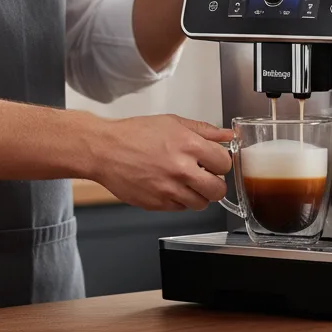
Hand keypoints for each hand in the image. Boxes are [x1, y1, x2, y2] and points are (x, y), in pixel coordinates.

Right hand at [90, 114, 233, 210]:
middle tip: (204, 175)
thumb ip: (204, 130)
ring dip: (197, 193)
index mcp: (189, 145)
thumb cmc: (134, 134)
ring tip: (184, 180)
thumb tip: (228, 135)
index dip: (220, 162)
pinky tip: (168, 185)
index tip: (214, 161)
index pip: (225, 163)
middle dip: (214, 182)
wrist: (104, 150)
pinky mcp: (158, 204)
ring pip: (201, 203)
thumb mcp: (172, 122)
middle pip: (218, 190)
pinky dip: (179, 200)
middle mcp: (182, 169)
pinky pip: (181, 208)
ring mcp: (169, 189)